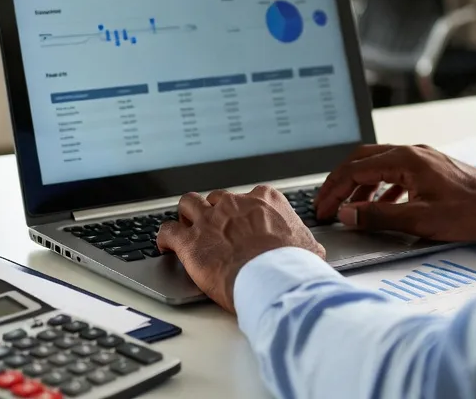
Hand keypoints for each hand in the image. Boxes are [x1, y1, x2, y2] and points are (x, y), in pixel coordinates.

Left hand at [157, 187, 324, 311]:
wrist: (273, 278)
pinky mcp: (190, 241)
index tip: (244, 222)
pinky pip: (167, 231)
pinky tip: (165, 246)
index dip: (244, 212)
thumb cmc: (292, 264)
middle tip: (215, 228)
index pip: (250, 197)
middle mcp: (234, 203)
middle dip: (214, 211)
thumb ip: (304, 242)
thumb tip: (312, 250)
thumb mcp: (308, 246)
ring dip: (186, 215)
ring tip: (186, 226)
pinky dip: (164, 238)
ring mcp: (209, 219)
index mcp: (264, 200)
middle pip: (217, 198)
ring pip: (188, 203)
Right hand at [314, 144, 475, 241]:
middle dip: (340, 182)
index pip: (355, 169)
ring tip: (349, 208)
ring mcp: (423, 159)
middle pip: (362, 160)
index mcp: (406, 159)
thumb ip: (378, 216)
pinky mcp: (432, 169)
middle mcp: (413, 153)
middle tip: (326, 203)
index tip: (322, 208)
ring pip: (379, 165)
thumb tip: (347, 214)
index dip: (333, 189)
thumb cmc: (472, 212)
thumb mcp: (420, 220)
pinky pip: (396, 173)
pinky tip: (380, 206)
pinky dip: (380, 188)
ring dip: (359, 186)